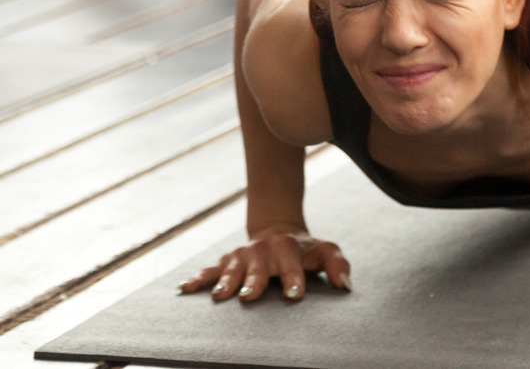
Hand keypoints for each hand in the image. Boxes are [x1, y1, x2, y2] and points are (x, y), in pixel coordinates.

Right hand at [178, 230, 351, 301]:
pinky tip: (184, 289)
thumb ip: (337, 265)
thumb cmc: (305, 250)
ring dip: (226, 282)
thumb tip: (345, 285)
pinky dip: (197, 278)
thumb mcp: (325, 252)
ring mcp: (242, 256)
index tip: (294, 294)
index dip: (294, 278)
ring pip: (231, 269)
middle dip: (254, 281)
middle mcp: (262, 250)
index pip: (292, 264)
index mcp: (288, 247)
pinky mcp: (226, 262)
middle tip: (249, 296)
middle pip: (258, 267)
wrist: (278, 233)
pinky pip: (209, 270)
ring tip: (219, 296)